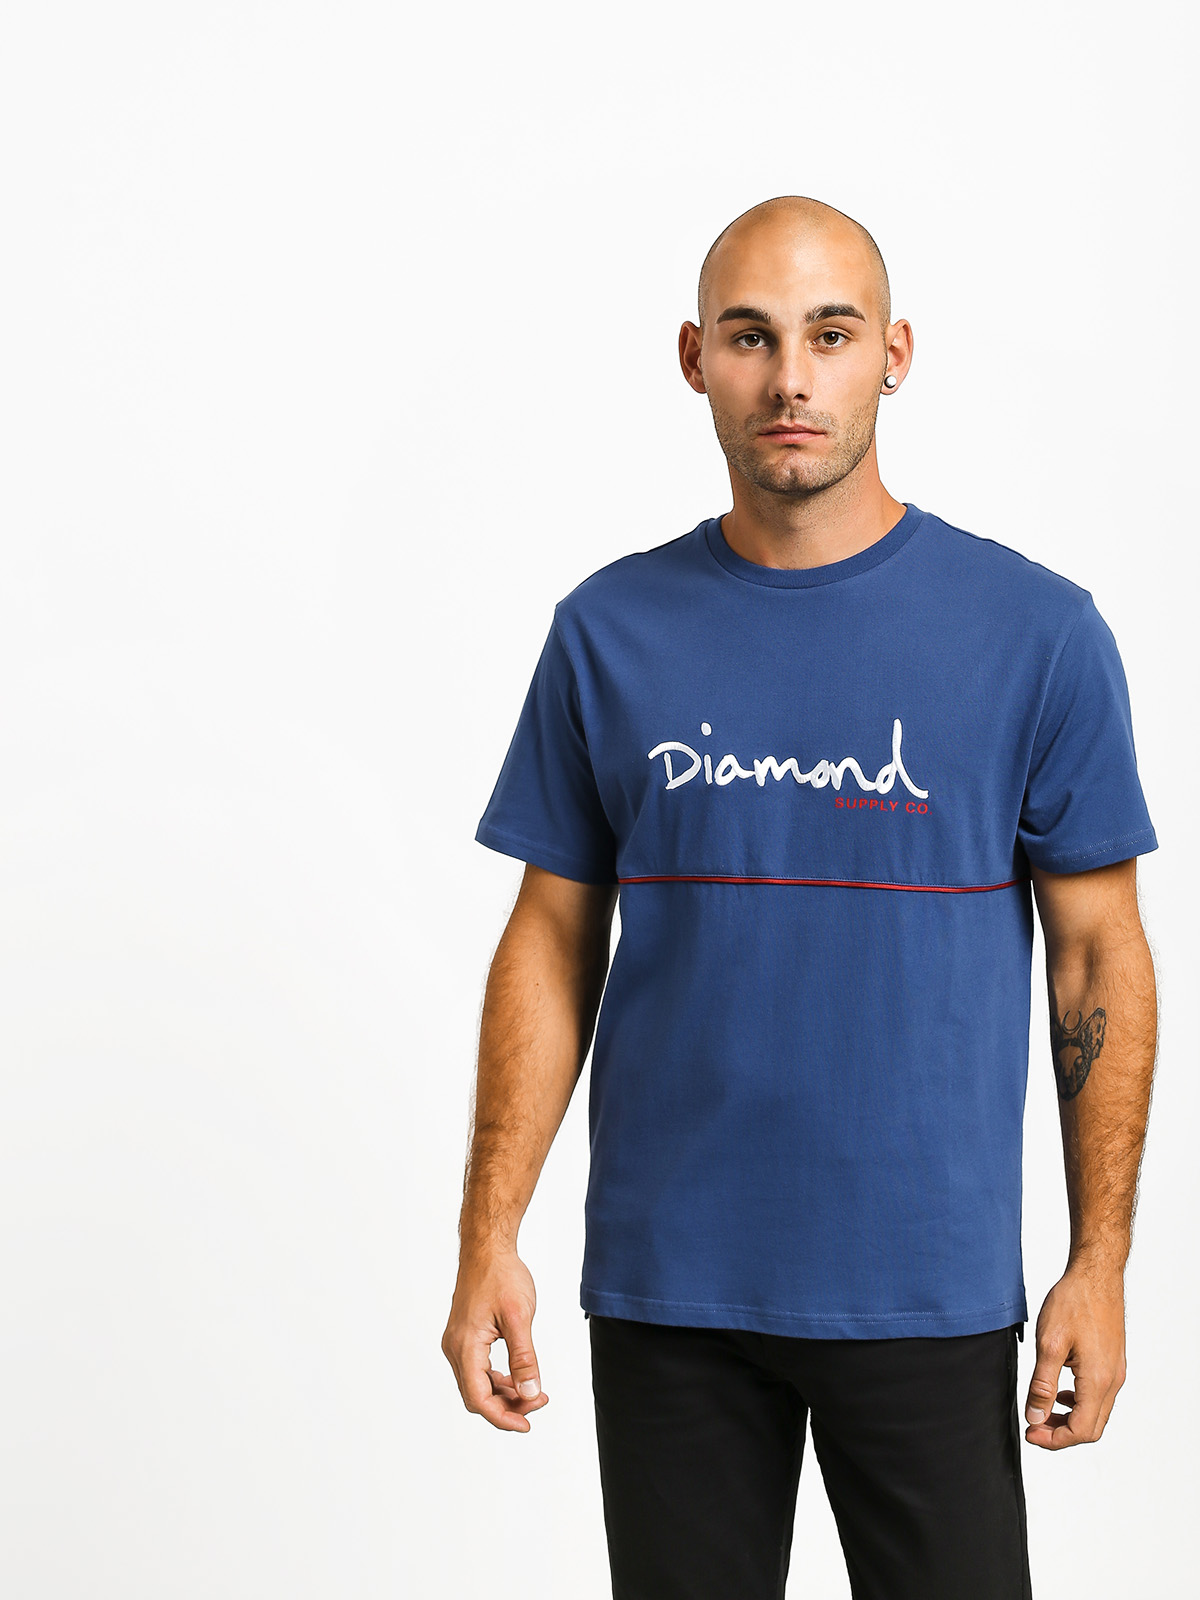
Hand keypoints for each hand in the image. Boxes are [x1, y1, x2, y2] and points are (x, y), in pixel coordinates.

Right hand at [441, 1250, 549, 1432]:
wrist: (487, 1249)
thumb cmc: (501, 1275)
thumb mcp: (519, 1317)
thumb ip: (524, 1358)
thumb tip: (529, 1392)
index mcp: (465, 1346)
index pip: (478, 1398)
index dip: (502, 1417)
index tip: (527, 1423)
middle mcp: (455, 1348)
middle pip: (476, 1395)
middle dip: (507, 1406)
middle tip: (537, 1403)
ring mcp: (457, 1342)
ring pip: (477, 1384)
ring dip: (503, 1394)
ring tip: (533, 1392)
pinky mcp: (464, 1337)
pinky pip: (478, 1369)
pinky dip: (497, 1379)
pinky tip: (517, 1377)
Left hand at [1024, 1261, 1126, 1449]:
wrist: (1095, 1275)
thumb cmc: (1074, 1302)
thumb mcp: (1049, 1344)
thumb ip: (1042, 1385)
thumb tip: (1036, 1418)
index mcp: (1097, 1381)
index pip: (1080, 1430)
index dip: (1054, 1439)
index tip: (1030, 1433)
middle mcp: (1112, 1381)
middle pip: (1091, 1428)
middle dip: (1061, 1434)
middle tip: (1034, 1427)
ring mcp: (1115, 1372)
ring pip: (1095, 1413)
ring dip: (1070, 1419)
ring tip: (1043, 1411)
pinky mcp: (1112, 1362)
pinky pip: (1098, 1396)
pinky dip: (1078, 1402)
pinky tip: (1060, 1391)